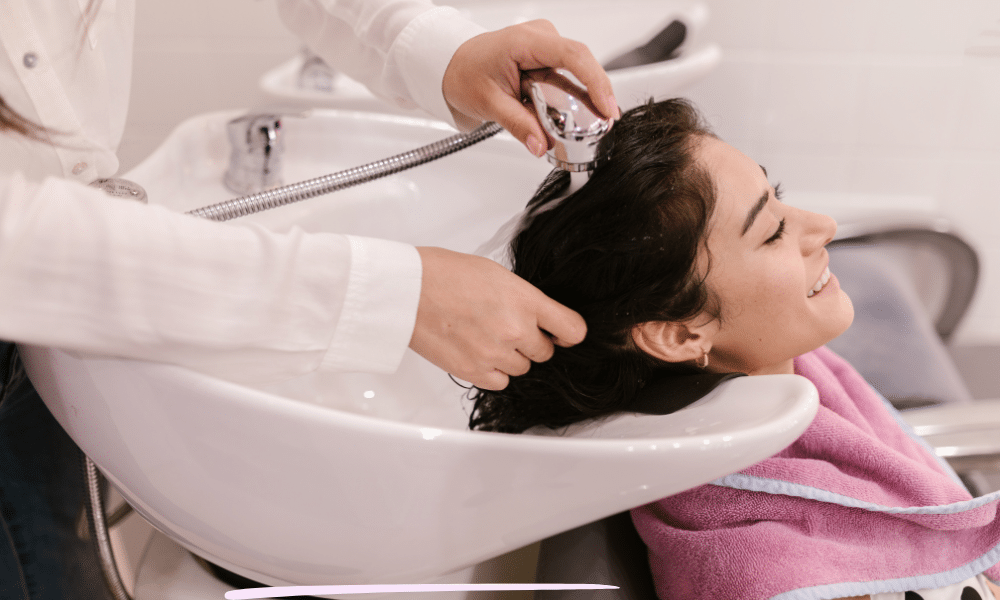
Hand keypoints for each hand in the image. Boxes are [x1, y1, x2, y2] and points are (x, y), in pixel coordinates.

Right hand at [409, 247, 586, 389]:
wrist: (408, 290)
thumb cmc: (444, 274)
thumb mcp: (496, 275)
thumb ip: (521, 299)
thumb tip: (534, 315)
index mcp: (526, 300)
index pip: (573, 329)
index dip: (569, 333)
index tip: (561, 334)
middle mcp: (516, 330)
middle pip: (545, 352)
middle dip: (532, 343)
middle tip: (508, 328)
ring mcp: (495, 353)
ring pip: (522, 369)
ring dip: (511, 357)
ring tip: (486, 337)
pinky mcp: (474, 370)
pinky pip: (500, 382)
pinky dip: (493, 372)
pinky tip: (478, 353)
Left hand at [442, 19, 619, 156]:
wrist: (451, 66)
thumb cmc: (464, 74)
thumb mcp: (489, 104)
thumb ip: (518, 125)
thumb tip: (541, 144)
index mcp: (525, 41)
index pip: (573, 56)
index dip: (597, 82)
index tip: (607, 108)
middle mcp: (540, 37)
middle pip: (582, 64)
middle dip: (596, 95)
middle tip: (606, 124)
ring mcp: (546, 45)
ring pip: (577, 71)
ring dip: (584, 98)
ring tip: (592, 123)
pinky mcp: (547, 57)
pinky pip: (568, 75)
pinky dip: (573, 95)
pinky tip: (576, 114)